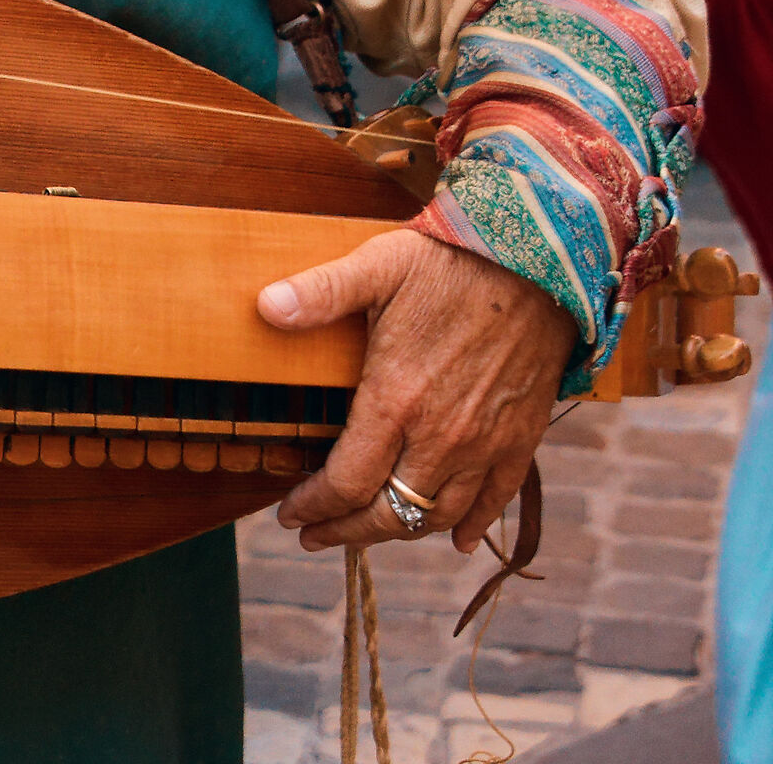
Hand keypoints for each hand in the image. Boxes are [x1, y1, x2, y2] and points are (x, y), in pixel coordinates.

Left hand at [258, 228, 573, 552]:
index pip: (346, 481)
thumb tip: (264, 307)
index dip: (313, 506)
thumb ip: (321, 292)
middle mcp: (442, 436)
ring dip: (400, 532)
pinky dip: (471, 527)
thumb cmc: (451, 263)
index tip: (289, 514)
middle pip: (389, 514)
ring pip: (438, 517)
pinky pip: (495, 503)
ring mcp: (485, 444)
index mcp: (397, 399)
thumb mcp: (377, 266)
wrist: (539, 264)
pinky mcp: (520, 440)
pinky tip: (455, 538)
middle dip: (346, 532)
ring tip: (370, 530)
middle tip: (315, 536)